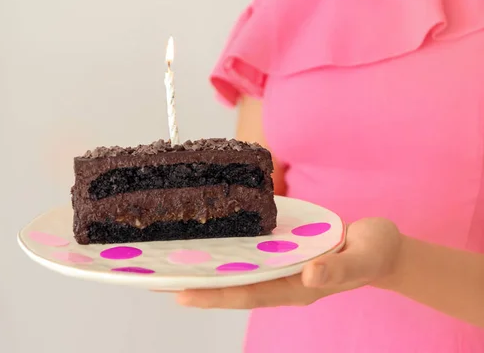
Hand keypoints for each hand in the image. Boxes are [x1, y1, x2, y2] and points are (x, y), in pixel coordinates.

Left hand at [175, 217, 402, 308]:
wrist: (381, 246)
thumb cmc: (375, 252)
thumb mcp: (363, 257)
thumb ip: (338, 268)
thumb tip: (310, 276)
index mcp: (297, 288)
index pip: (248, 293)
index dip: (214, 294)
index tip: (180, 293)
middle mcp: (282, 281)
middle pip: (233, 286)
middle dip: (196, 286)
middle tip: (156, 280)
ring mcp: (281, 268)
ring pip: (237, 272)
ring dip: (206, 271)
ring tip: (171, 264)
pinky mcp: (282, 252)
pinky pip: (248, 255)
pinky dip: (226, 253)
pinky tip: (209, 244)